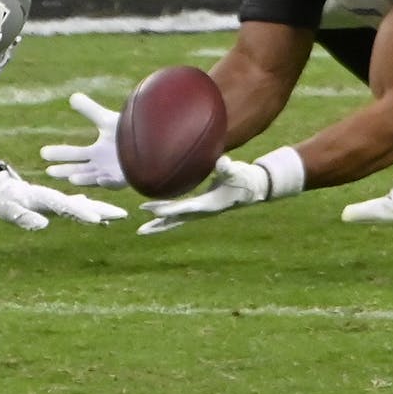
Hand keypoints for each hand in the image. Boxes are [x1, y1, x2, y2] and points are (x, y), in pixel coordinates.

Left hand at [0, 167, 128, 230]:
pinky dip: (91, 212)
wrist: (1, 188)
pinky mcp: (57, 204)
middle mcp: (56, 197)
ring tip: (119, 216)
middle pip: (83, 203)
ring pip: (84, 205)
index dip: (82, 213)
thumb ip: (24, 217)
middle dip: (103, 208)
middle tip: (122, 214)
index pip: (67, 206)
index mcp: (46, 197)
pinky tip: (100, 219)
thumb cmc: (3, 200)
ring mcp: (58, 200)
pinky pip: (77, 208)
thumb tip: (42, 225)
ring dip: (101, 210)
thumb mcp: (8, 209)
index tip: (97, 219)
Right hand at [39, 92, 127, 188]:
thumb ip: (90, 110)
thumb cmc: (129, 131)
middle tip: (47, 170)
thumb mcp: (105, 120)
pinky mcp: (125, 178)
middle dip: (64, 169)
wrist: (151, 139)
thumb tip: (72, 96)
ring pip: (93, 178)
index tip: (43, 153)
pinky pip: (114, 181)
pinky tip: (100, 177)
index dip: (60, 154)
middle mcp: (103, 164)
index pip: (75, 154)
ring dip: (82, 178)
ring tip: (69, 178)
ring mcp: (113, 173)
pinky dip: (107, 180)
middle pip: (79, 168)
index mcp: (98, 152)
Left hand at [136, 155, 270, 234]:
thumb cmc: (244, 179)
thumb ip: (228, 168)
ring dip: (160, 223)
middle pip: (176, 220)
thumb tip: (222, 162)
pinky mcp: (200, 206)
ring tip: (142, 228)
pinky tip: (156, 211)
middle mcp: (202, 211)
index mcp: (209, 204)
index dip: (170, 210)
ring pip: (176, 219)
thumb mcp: (237, 172)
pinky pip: (180, 212)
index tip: (154, 212)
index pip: (186, 207)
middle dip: (159, 225)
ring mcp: (200, 210)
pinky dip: (167, 213)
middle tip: (140, 230)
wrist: (252, 188)